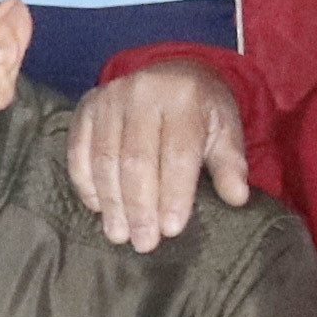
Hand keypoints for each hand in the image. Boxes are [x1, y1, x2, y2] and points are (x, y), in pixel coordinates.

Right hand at [66, 64, 252, 253]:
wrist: (173, 74)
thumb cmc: (201, 111)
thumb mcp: (225, 131)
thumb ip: (230, 165)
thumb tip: (236, 198)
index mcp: (184, 97)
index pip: (177, 153)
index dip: (173, 194)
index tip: (171, 230)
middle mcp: (143, 92)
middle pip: (137, 159)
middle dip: (139, 206)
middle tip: (143, 242)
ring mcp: (109, 97)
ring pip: (106, 158)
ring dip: (112, 202)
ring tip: (119, 234)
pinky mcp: (87, 106)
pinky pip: (79, 149)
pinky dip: (86, 182)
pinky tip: (98, 208)